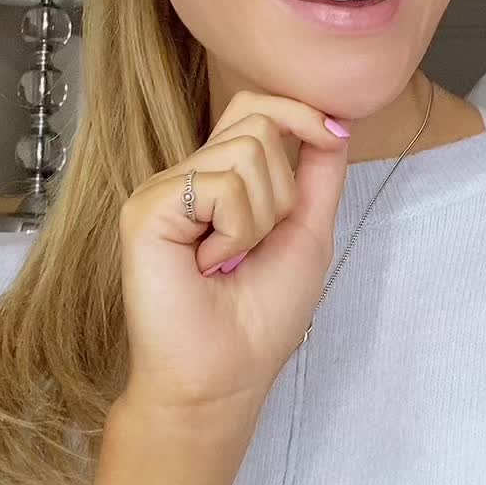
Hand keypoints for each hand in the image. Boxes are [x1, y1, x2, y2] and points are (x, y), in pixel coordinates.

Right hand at [117, 90, 350, 416]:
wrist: (223, 377)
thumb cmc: (260, 319)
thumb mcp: (306, 231)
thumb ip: (319, 173)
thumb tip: (337, 119)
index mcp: (218, 179)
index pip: (254, 107)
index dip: (297, 112)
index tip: (332, 135)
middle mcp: (187, 176)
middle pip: (258, 124)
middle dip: (281, 192)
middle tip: (251, 247)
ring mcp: (163, 189)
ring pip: (247, 153)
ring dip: (258, 220)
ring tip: (228, 262)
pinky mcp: (148, 207)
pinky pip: (222, 187)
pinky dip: (235, 233)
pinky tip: (207, 266)